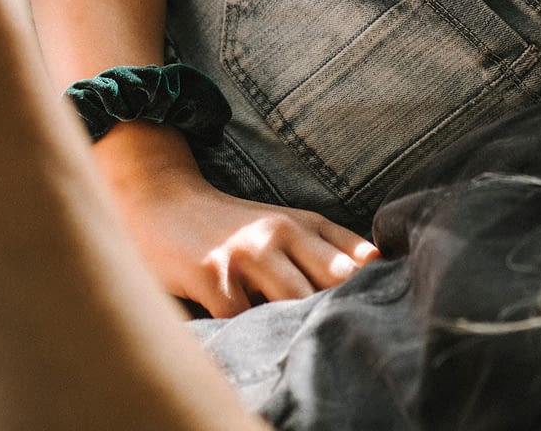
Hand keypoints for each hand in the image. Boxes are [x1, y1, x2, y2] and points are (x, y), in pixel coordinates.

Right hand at [100, 129, 377, 316]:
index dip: (372, 287)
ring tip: (294, 337)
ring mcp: (247, 252)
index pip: (358, 258)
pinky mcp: (212, 275)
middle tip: (341, 335)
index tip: (375, 311)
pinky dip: (248, 332)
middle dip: (342, 309)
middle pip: (336, 280)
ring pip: (295, 301)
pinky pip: (243, 318)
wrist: (163, 204)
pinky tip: (247, 333)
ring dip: (297, 325)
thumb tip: (377, 270)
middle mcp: (281, 232)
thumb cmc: (231, 228)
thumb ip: (327, 248)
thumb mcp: (284, 226)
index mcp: (305, 222)